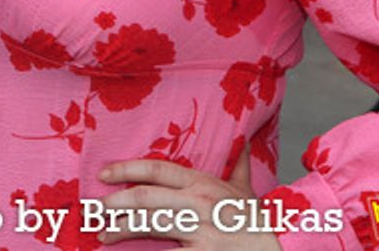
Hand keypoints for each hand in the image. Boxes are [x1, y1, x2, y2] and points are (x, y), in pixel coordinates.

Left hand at [97, 150, 279, 248]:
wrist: (285, 247)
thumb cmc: (259, 222)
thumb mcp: (246, 190)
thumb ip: (237, 165)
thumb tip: (242, 139)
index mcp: (204, 184)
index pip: (157, 169)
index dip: (126, 169)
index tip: (103, 174)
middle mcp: (199, 204)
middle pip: (146, 198)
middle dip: (116, 202)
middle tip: (94, 207)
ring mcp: (201, 232)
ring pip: (151, 226)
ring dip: (122, 230)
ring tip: (103, 234)